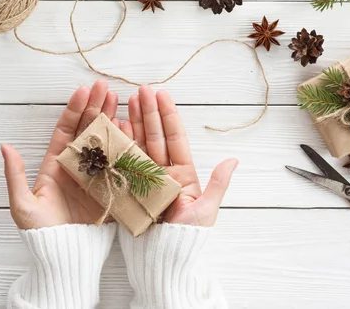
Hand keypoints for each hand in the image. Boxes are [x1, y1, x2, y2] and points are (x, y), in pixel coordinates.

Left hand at [1, 80, 118, 229]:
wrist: (63, 255)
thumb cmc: (40, 232)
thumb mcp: (22, 204)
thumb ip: (15, 174)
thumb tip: (5, 146)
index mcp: (56, 164)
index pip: (66, 130)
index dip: (74, 109)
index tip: (84, 90)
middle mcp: (77, 166)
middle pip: (87, 130)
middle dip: (96, 107)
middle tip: (106, 87)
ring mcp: (96, 175)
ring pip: (104, 141)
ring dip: (112, 119)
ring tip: (120, 99)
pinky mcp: (111, 187)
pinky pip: (119, 162)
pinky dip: (125, 145)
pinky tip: (130, 128)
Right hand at [119, 86, 237, 226]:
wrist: (164, 259)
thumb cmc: (187, 237)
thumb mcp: (206, 209)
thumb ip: (218, 183)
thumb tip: (233, 160)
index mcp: (182, 174)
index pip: (175, 138)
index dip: (168, 116)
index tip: (161, 94)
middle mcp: (162, 173)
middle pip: (154, 137)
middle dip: (148, 112)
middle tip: (141, 90)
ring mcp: (143, 179)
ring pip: (138, 144)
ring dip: (133, 122)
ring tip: (127, 100)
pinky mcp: (128, 187)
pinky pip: (123, 162)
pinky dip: (119, 144)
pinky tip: (116, 125)